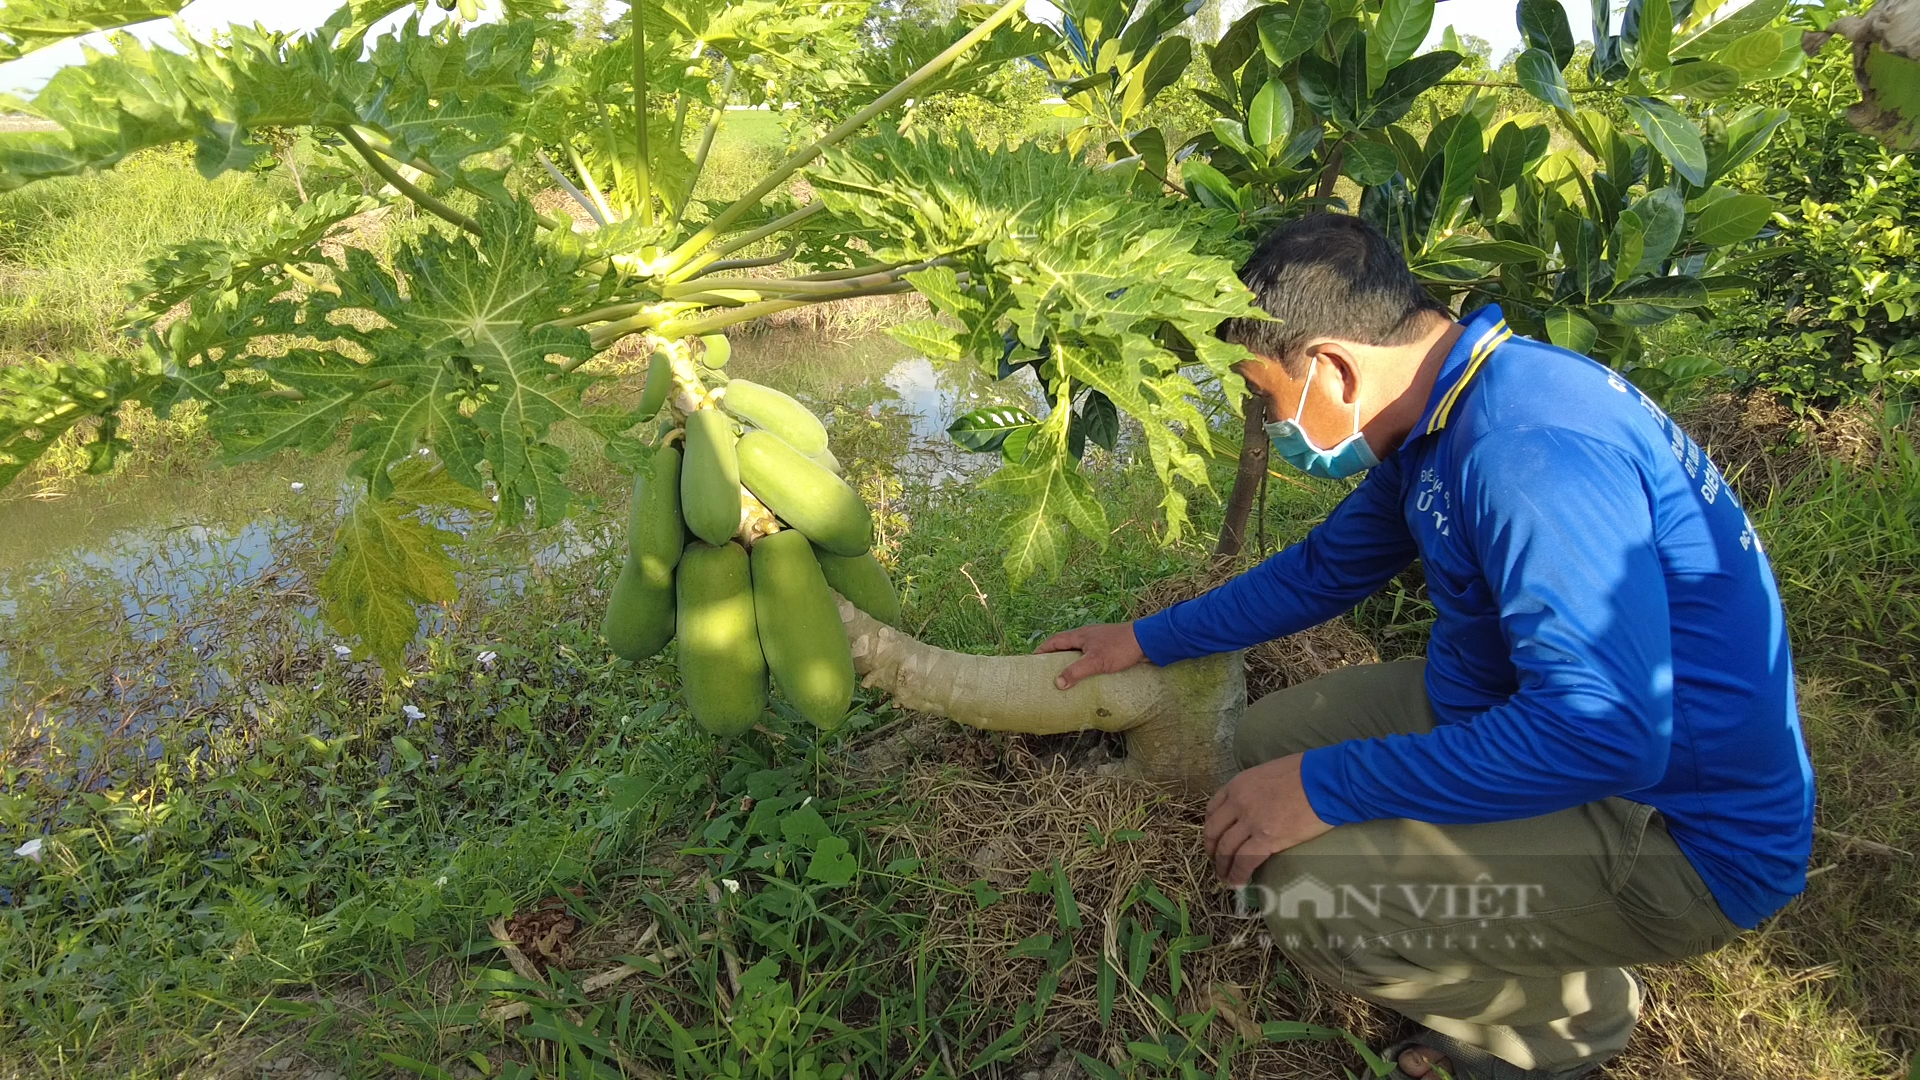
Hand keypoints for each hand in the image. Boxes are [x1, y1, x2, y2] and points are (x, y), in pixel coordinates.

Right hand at [1035, 622, 1146, 689]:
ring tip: (1064, 677)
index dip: (1042, 650)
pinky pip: (1090, 657)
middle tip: (1046, 671)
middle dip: (1054, 657)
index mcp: (1080, 635)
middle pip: (1065, 645)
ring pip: (1078, 651)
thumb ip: (1076, 671)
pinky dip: (1084, 665)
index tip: (1032, 660)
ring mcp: (1098, 641)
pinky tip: (1086, 676)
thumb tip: (1057, 682)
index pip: (1054, 641)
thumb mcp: (1095, 661)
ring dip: (1070, 661)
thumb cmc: (1120, 648)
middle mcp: (1087, 636)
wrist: (1147, 641)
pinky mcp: (1109, 649)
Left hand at [1204, 754, 1331, 885]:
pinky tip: (1238, 883)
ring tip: (1225, 877)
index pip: (1213, 809)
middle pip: (1214, 831)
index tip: (1214, 838)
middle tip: (1217, 860)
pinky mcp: (1267, 839)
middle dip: (1212, 849)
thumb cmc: (1305, 772)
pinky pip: (1244, 861)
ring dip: (1223, 866)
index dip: (1211, 828)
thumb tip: (1256, 803)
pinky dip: (1237, 875)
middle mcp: (1238, 803)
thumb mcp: (1268, 772)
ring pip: (1226, 849)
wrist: (1325, 781)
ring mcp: (1251, 822)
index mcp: (1238, 784)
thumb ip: (1254, 788)